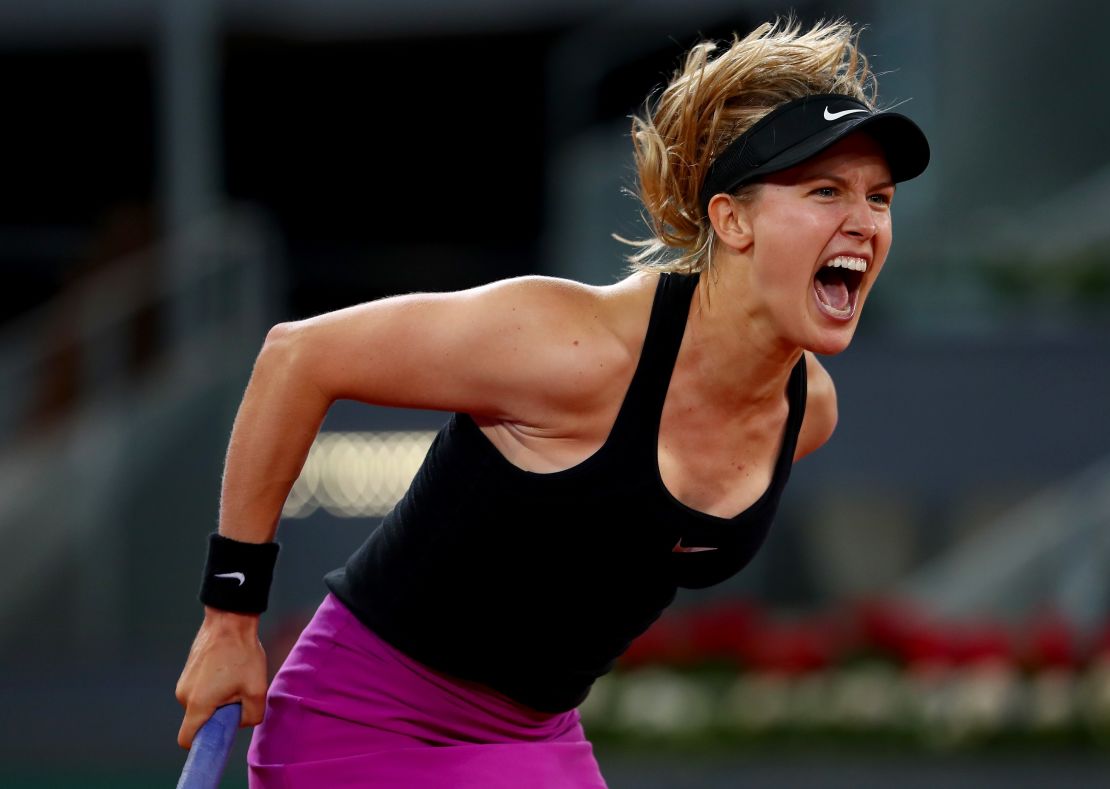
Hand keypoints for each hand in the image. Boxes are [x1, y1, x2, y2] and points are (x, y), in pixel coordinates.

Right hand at [175, 608, 268, 748]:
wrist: (230, 620)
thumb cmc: (243, 654)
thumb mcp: (257, 689)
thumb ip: (251, 716)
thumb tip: (239, 721)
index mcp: (198, 704)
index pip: (187, 739)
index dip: (201, 744)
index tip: (219, 736)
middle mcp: (184, 695)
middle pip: (199, 720)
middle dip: (218, 716)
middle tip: (238, 696)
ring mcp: (184, 682)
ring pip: (201, 704)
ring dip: (218, 699)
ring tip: (235, 678)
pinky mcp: (188, 671)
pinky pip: (200, 689)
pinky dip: (214, 687)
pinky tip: (229, 669)